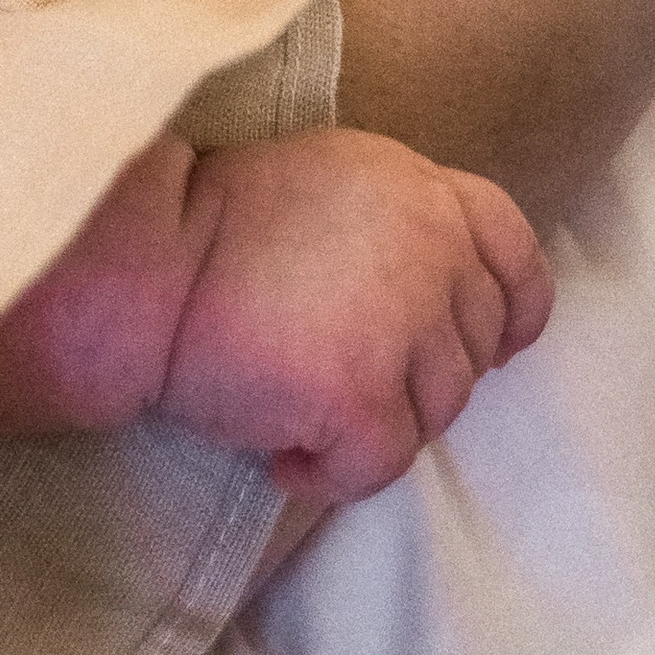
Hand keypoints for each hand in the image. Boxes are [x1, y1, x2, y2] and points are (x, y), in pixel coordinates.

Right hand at [159, 128, 551, 502]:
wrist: (141, 264)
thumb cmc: (209, 225)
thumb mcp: (330, 179)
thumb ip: (398, 222)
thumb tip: (435, 295)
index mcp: (420, 187)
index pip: (513, 250)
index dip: (513, 309)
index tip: (495, 344)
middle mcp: (431, 246)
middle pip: (474, 346)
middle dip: (420, 377)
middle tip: (341, 376)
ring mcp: (403, 322)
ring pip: (435, 413)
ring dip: (376, 425)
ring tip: (299, 408)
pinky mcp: (361, 393)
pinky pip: (379, 466)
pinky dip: (331, 475)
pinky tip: (281, 453)